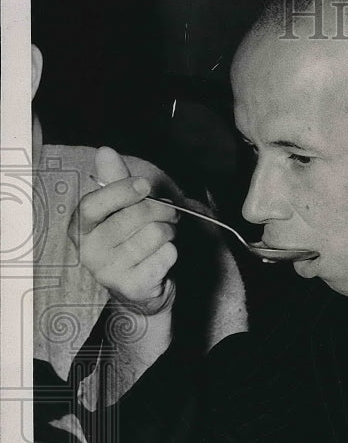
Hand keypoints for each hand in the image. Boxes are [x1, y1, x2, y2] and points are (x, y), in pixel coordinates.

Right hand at [69, 147, 178, 314]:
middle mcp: (88, 251)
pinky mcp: (132, 286)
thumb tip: (105, 151)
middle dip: (161, 211)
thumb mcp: (121, 211)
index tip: (144, 185)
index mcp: (80, 228)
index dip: (120, 191)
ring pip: (155, 234)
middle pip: (134, 217)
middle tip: (169, 215)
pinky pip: (166, 255)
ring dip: (169, 232)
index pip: (92, 205)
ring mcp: (108, 272)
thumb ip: (114, 182)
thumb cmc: (131, 243)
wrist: (140, 291)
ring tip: (164, 237)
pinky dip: (172, 252)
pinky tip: (162, 258)